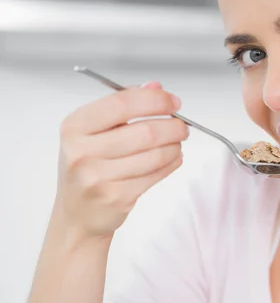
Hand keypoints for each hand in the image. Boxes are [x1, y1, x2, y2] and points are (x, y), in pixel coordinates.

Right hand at [56, 81, 187, 238]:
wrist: (77, 214)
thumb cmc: (87, 168)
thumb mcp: (93, 132)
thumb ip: (123, 106)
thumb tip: (155, 87)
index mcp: (75, 127)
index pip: (122, 103)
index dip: (155, 100)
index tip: (173, 102)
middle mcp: (82, 151)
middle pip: (144, 131)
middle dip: (173, 126)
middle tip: (182, 126)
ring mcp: (98, 177)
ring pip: (154, 155)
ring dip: (174, 147)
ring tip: (177, 143)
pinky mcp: (117, 197)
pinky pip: (155, 175)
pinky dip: (171, 164)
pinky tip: (172, 159)